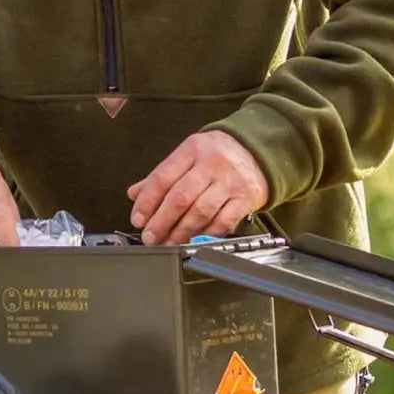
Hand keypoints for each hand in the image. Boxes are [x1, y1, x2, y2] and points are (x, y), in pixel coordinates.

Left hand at [127, 131, 268, 244]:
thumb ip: (162, 174)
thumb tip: (136, 193)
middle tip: (150, 237)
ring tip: (168, 243)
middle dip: (161, 221)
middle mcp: (211, 164)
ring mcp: (229, 182)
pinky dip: (205, 234)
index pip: (163, 177)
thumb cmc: (217, 153)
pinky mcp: (245, 199)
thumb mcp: (188, 154)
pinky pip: (222, 222)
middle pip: (180, 197)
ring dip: (180, 232)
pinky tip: (194, 242)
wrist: (257, 150)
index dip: (147, 201)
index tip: (138, 218)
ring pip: (200, 211)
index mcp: (192, 150)